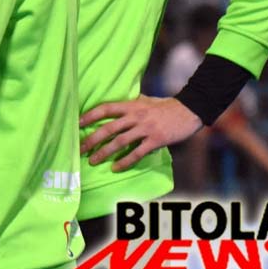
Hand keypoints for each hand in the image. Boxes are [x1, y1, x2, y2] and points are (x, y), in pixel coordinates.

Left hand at [79, 95, 202, 171]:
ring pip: (120, 142)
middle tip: (79, 148)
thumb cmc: (166, 106)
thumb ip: (131, 104)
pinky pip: (137, 152)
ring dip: (104, 152)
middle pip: (108, 128)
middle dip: (92, 139)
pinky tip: (115, 168)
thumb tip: (117, 107)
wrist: (190, 110)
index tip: (77, 123)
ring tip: (93, 160)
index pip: (105, 109)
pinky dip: (125, 161)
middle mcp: (136, 116)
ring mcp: (146, 129)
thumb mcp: (145, 100)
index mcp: (131, 105)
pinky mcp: (156, 140)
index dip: (90, 115)